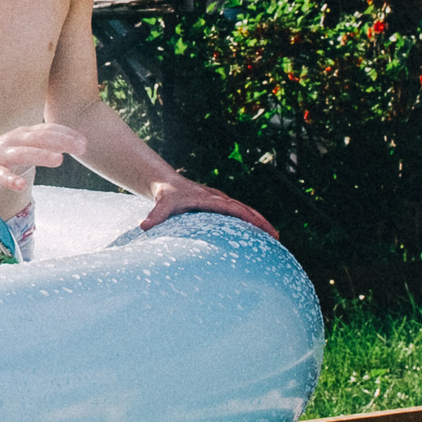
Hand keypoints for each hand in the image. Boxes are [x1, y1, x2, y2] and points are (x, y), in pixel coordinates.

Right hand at [0, 123, 86, 193]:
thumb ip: (48, 143)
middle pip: (39, 138)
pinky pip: (0, 176)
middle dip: (61, 142)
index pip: (47, 130)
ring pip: (22, 154)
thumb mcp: (27, 146)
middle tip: (81, 148)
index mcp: (23, 134)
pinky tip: (21, 185)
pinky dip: (10, 180)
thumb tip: (80, 144)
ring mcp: (0, 155)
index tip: (84, 142)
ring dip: (40, 155)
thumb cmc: (4, 156)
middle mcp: (12, 141)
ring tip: (59, 160)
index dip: (66, 134)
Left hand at [141, 178, 279, 239]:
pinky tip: (260, 234)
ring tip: (275, 237)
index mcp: (209, 199)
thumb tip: (144, 227)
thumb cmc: (165, 194)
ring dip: (260, 222)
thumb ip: (155, 215)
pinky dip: (252, 221)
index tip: (261, 226)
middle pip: (245, 209)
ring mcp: (221, 202)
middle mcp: (218, 199)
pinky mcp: (220, 206)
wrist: (166, 183)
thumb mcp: (161, 203)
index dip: (248, 217)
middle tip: (277, 236)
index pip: (233, 208)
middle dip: (261, 222)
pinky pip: (239, 213)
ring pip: (245, 211)